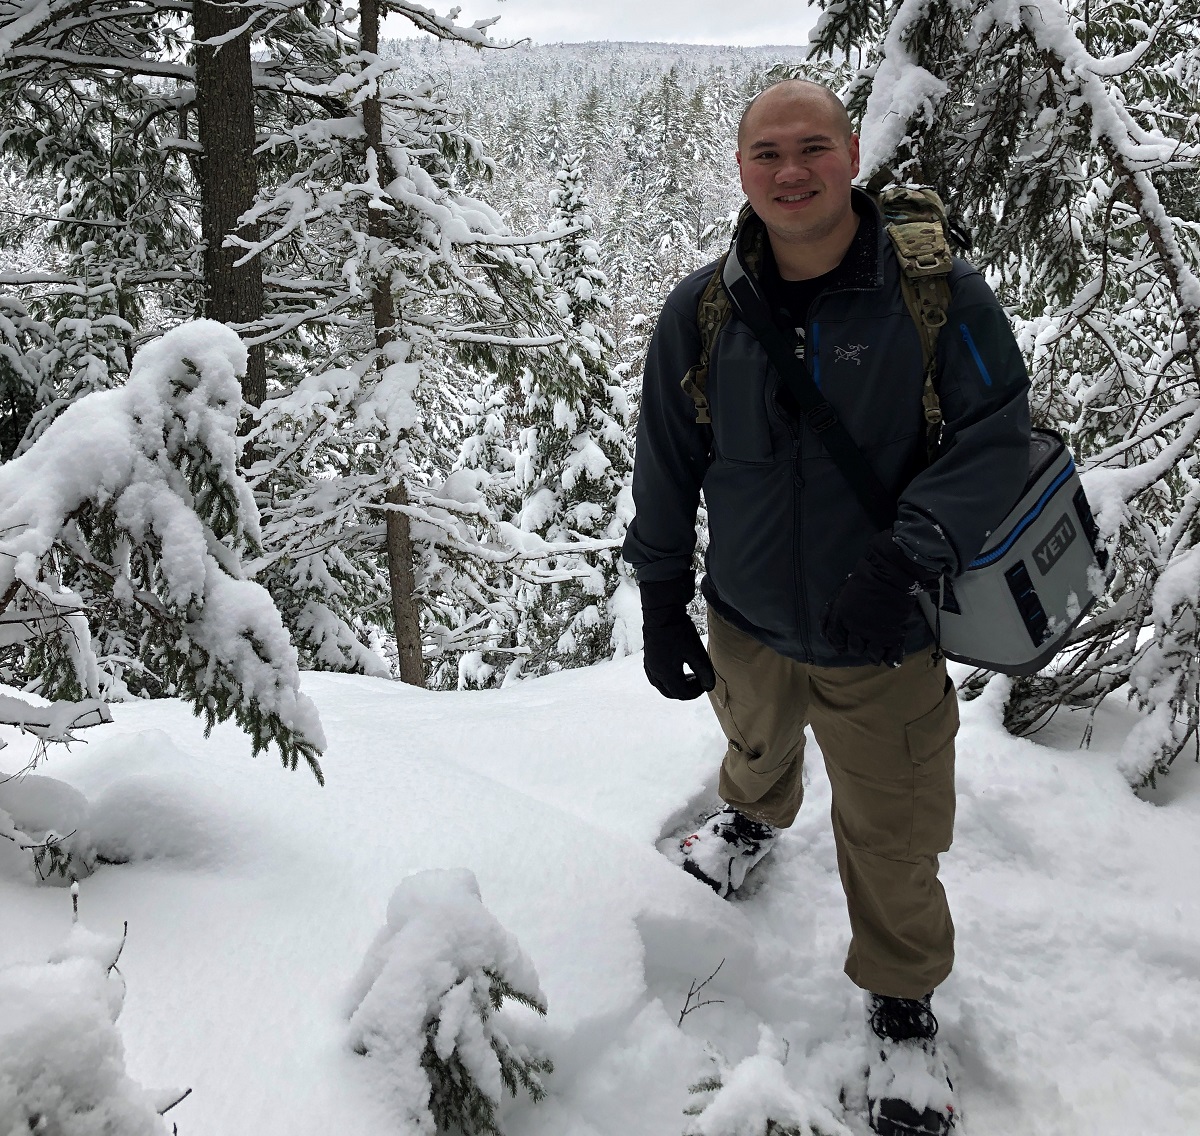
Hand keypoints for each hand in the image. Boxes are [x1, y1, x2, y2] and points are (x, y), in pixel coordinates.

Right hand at [640, 576, 715, 699]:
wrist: (661, 613)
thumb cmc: (680, 632)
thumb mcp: (697, 653)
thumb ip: (705, 673)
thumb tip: (709, 687)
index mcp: (666, 674)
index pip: (682, 693)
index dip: (696, 692)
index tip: (706, 683)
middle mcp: (655, 673)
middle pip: (671, 692)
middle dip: (686, 691)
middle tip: (698, 682)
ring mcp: (649, 665)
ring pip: (661, 686)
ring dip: (676, 686)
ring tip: (688, 677)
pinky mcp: (648, 657)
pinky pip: (655, 677)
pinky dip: (666, 679)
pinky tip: (675, 670)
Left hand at [822, 531, 936, 666]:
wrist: (889, 575)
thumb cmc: (864, 579)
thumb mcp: (841, 593)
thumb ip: (833, 611)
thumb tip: (825, 628)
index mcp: (840, 618)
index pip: (834, 639)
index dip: (838, 643)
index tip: (842, 645)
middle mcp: (855, 630)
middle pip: (854, 649)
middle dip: (857, 647)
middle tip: (864, 640)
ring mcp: (875, 635)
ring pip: (872, 656)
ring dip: (874, 653)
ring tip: (879, 647)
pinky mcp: (893, 636)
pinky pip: (891, 657)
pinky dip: (892, 659)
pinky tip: (891, 656)